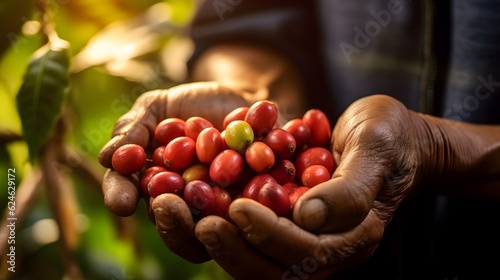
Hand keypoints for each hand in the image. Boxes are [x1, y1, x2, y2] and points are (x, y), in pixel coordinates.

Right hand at [98, 82, 249, 262]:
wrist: (245, 100)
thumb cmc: (194, 104)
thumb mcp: (158, 107)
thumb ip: (134, 129)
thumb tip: (108, 157)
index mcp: (154, 183)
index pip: (129, 193)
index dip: (121, 197)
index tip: (121, 201)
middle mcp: (184, 203)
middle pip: (171, 223)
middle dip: (167, 217)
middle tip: (165, 203)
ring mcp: (221, 209)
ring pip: (211, 229)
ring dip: (208, 218)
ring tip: (211, 201)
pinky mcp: (256, 206)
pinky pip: (255, 210)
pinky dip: (256, 200)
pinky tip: (259, 189)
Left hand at [194, 95, 444, 278]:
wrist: (397, 141)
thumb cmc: (391, 138)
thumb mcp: (377, 149)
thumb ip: (350, 186)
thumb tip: (307, 216)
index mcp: (355, 234)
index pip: (307, 250)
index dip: (269, 233)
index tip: (238, 207)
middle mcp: (331, 249)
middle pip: (277, 271)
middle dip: (236, 249)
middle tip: (200, 222)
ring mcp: (311, 242)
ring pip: (261, 265)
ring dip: (224, 247)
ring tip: (190, 220)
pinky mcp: (293, 229)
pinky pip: (256, 244)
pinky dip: (228, 234)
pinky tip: (199, 212)